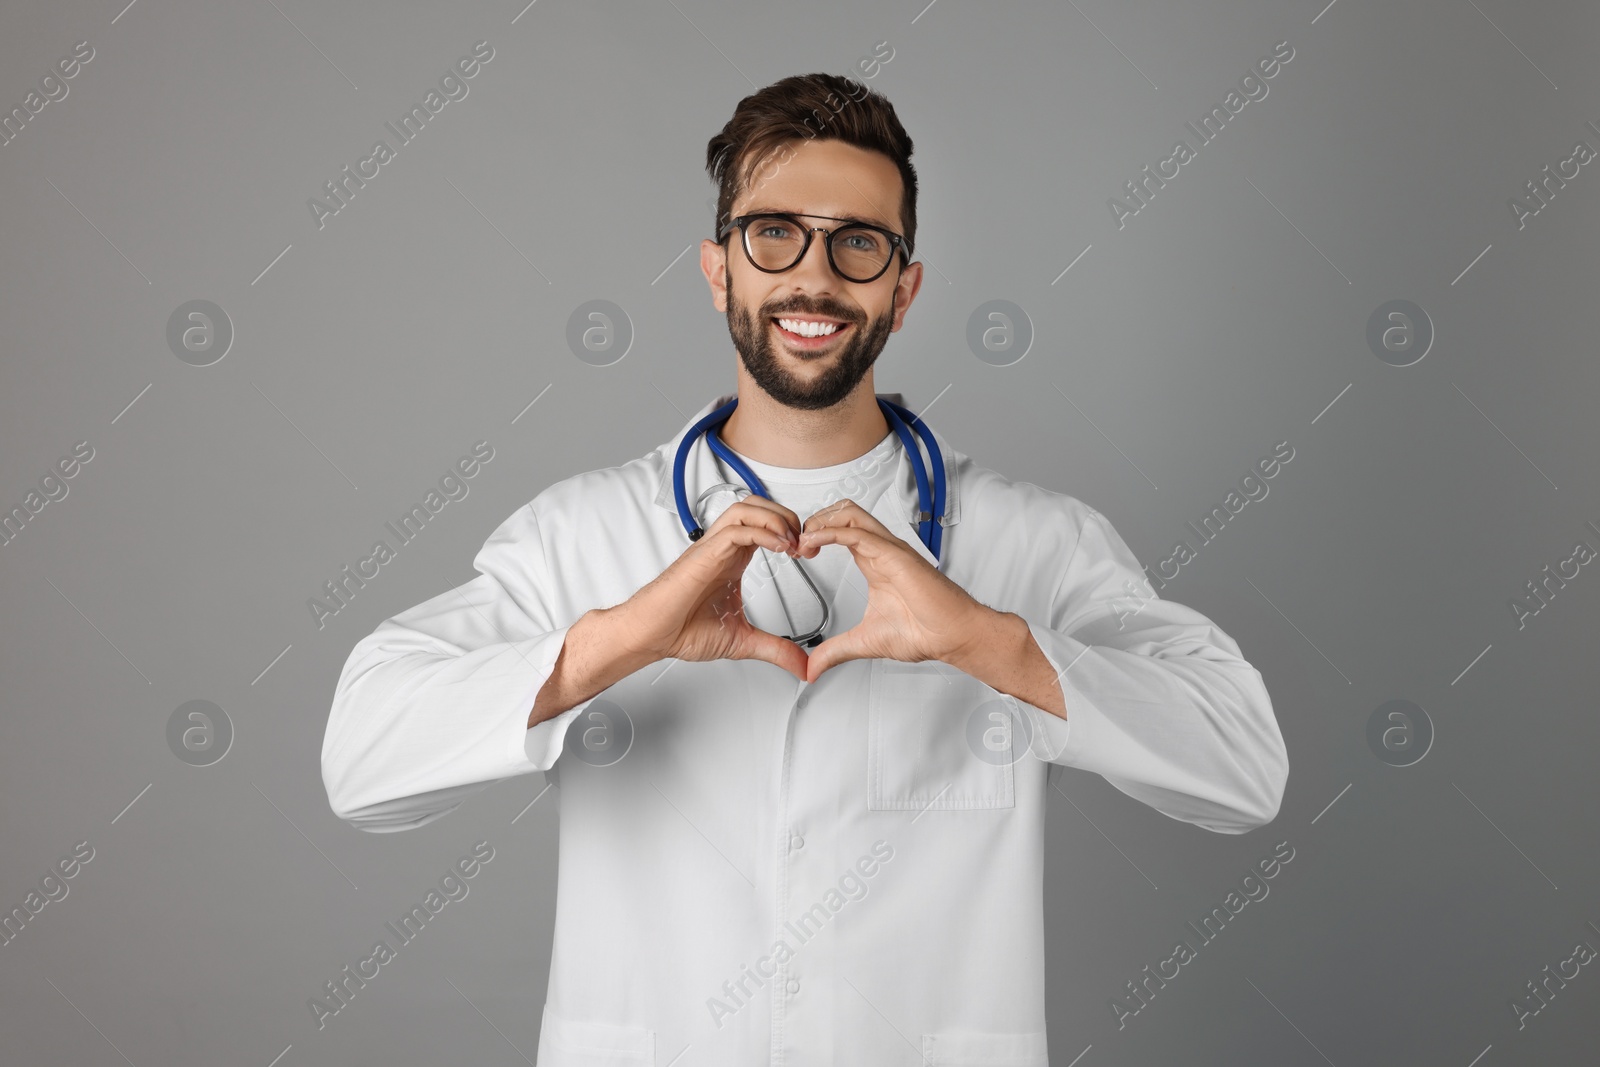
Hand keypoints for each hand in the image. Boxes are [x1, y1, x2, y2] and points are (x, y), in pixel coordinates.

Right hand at [617, 496, 810, 681]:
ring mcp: (713, 548)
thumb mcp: (743, 641)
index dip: (792, 531)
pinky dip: (762, 532)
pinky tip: (778, 546)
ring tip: (790, 541)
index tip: (807, 552)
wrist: (652, 634)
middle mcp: (724, 548)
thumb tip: (802, 665)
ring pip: (746, 508)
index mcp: (733, 559)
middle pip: (758, 505)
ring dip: (775, 518)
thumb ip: (776, 650)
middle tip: (803, 541)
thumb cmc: (682, 629)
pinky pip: (735, 529)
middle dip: (788, 516)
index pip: (765, 524)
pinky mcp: (705, 555)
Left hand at [794, 499, 985, 681]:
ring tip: (803, 541)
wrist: (953, 635)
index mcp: (874, 561)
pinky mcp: (894, 555)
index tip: (797, 553)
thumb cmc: (925, 631)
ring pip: (849, 513)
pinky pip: (857, 533)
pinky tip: (813, 542)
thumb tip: (812, 668)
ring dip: (819, 521)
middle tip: (796, 544)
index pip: (841, 529)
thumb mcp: (864, 642)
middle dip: (814, 520)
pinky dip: (830, 533)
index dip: (815, 534)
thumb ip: (835, 651)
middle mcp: (881, 550)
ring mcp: (888, 549)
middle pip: (843, 512)